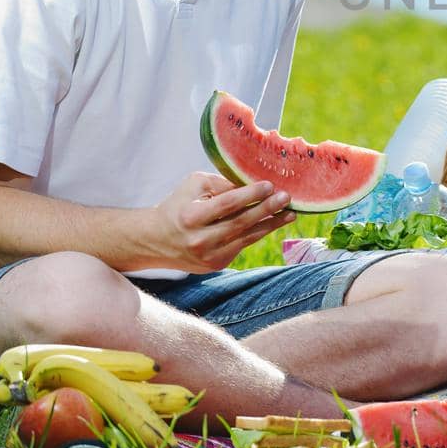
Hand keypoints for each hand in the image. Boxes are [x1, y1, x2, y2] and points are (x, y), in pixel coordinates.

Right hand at [147, 171, 293, 271]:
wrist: (157, 240)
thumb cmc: (178, 205)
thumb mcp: (193, 186)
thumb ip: (221, 183)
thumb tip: (253, 182)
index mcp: (191, 216)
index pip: (227, 204)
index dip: (250, 194)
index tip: (270, 185)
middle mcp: (199, 239)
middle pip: (240, 222)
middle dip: (267, 209)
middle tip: (286, 198)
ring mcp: (208, 256)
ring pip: (246, 237)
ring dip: (271, 224)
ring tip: (290, 213)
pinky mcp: (216, 265)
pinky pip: (242, 245)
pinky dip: (258, 233)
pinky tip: (272, 223)